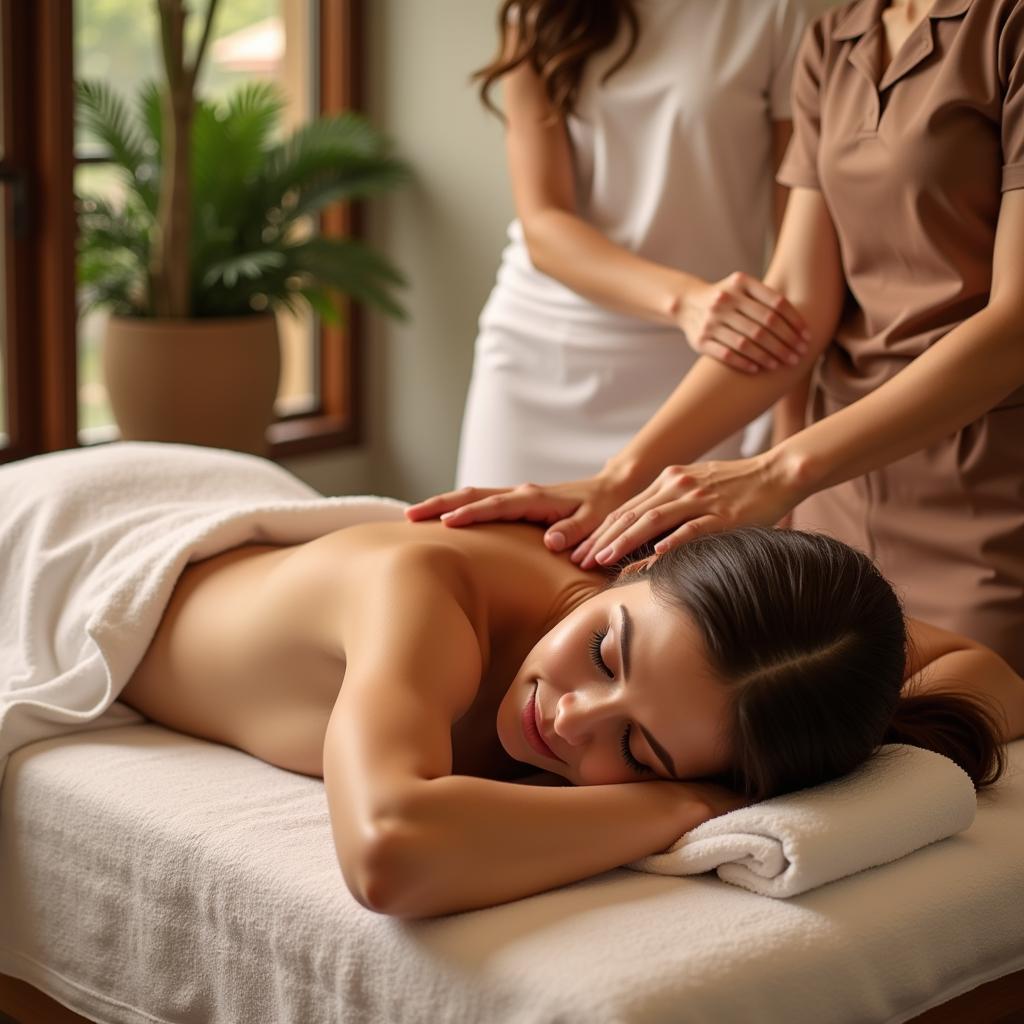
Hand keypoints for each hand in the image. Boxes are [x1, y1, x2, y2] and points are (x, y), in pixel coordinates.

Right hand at [404, 474, 635, 554]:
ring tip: (412, 517)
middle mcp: (520, 493)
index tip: (445, 523)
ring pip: (471, 496)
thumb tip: (551, 542)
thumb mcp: (596, 522)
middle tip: (408, 516)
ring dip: (442, 505)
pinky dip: (456, 508)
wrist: (611, 488)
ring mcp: (515, 496)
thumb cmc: (604, 510)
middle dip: (439, 505)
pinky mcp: (514, 503)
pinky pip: (480, 503)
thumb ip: (575, 532)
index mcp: (535, 499)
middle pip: (471, 495)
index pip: (496, 506)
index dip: (471, 514)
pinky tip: (440, 519)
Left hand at [573, 453, 799, 569]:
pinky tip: (654, 555)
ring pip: (653, 520)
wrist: (777, 473)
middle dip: (603, 537)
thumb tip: (644, 528)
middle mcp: (678, 486)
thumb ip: (670, 502)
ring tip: (605, 558)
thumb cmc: (737, 485)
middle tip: (581, 559)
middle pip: (631, 514)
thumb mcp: (695, 485)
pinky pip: (692, 529)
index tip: (582, 549)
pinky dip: (671, 542)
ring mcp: (699, 499)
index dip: (601, 529)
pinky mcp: (722, 514)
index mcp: (669, 480)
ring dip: (625, 540)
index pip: (626, 507)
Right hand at [677, 272, 809, 373]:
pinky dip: (744, 362)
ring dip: (768, 356)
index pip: (775, 304)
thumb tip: (803, 323)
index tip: (807, 337)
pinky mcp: (700, 340)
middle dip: (786, 342)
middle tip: (800, 356)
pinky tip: (759, 369)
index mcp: (740, 283)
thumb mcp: (742, 287)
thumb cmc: (727, 298)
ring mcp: (710, 320)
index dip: (794, 322)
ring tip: (783, 364)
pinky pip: (726, 354)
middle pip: (764, 325)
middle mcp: (724, 300)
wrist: (686, 303)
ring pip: (746, 342)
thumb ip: (766, 298)